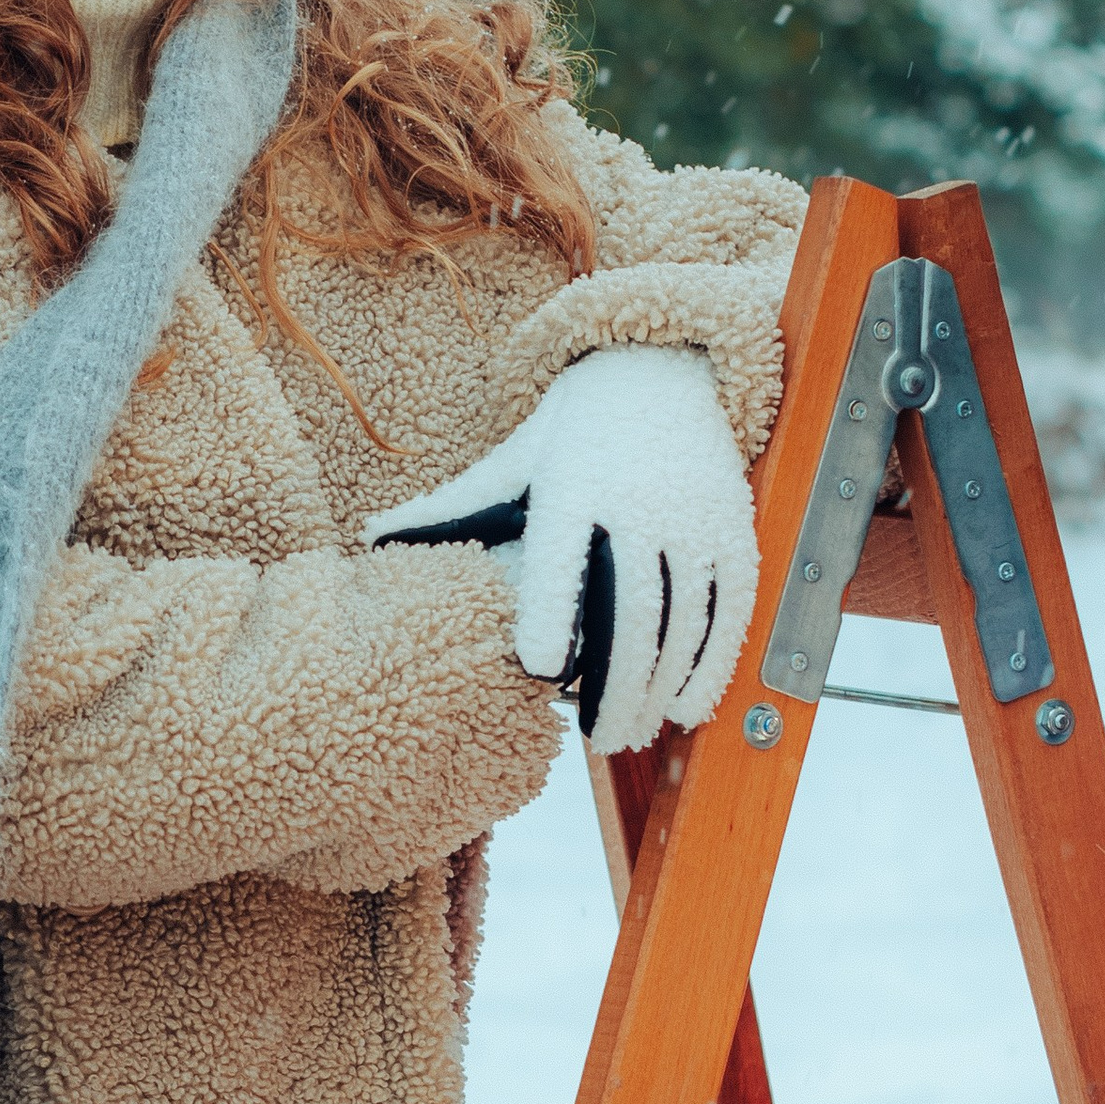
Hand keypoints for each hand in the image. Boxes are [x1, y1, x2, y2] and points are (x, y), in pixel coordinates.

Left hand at [365, 347, 757, 754]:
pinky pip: (727, 610)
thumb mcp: (516, 457)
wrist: (666, 368)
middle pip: (629, 608)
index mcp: (574, 483)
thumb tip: (370, 537)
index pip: (561, 554)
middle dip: (615, 682)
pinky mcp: (734, 531)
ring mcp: (693, 517)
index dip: (551, 610)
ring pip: (680, 620)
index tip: (538, 667)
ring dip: (659, 686)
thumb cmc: (575, 429)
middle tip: (597, 736)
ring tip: (630, 730)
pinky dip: (710, 663)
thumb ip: (456, 506)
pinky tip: (686, 706)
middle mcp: (639, 500)